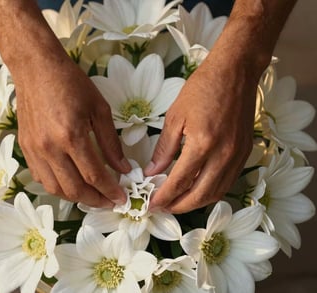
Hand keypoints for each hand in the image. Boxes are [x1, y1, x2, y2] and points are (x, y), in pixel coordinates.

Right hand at [14, 51, 130, 206]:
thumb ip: (111, 143)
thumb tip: (123, 168)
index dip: (110, 190)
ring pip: (55, 189)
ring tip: (93, 196)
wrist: (37, 68)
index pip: (94, 175)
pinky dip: (58, 187)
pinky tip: (71, 184)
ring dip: (76, 198)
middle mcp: (50, 148)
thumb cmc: (72, 84)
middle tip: (110, 201)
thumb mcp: (100, 109)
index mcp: (72, 135)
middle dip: (96, 200)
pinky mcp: (25, 148)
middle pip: (74, 189)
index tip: (122, 197)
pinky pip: (41, 178)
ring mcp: (35, 150)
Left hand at [144, 53, 257, 212]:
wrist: (235, 73)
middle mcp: (223, 155)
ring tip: (178, 202)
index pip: (179, 182)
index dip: (163, 197)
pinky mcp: (244, 154)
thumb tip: (153, 171)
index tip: (151, 204)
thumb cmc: (202, 89)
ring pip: (216, 193)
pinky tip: (198, 190)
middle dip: (178, 206)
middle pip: (200, 196)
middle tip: (163, 207)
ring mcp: (237, 156)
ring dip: (196, 203)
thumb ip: (165, 148)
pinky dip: (211, 192)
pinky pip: (228, 182)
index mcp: (202, 144)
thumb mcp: (176, 116)